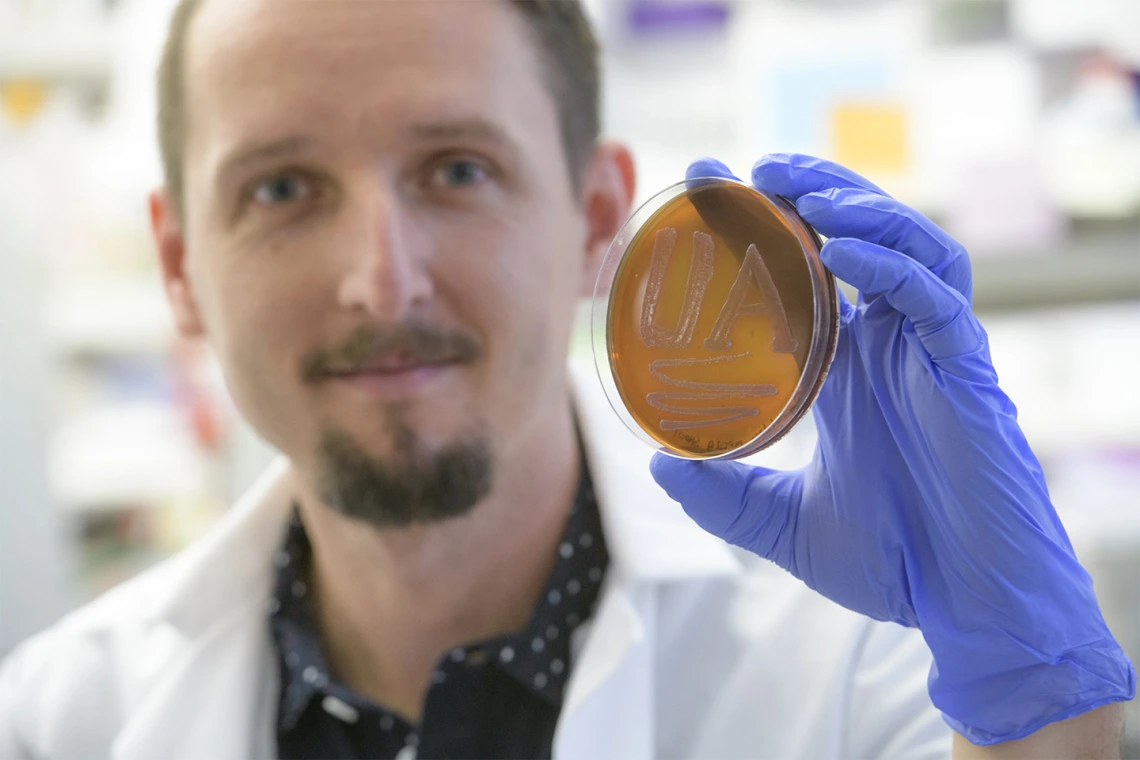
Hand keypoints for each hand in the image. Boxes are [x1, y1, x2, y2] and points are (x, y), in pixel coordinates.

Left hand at [650, 154, 1134, 744]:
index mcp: (850, 368)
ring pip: (910, 247)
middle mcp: (891, 347)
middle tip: (753, 168)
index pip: (808, 275)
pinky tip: (842, 252)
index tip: (706, 188)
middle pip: (862, 239)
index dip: (765, 226)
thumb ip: (723, 496)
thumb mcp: (783, 523)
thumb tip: (659, 465)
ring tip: (800, 192)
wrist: (963, 607)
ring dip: (858, 209)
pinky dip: (892, 267)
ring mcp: (931, 353)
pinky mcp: (966, 370)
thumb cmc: (892, 562)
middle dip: (812, 191)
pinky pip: (936, 298)